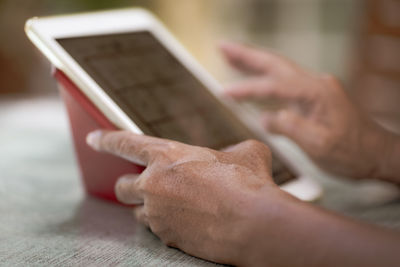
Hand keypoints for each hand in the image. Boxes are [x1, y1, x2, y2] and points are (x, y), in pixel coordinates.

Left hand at [86, 130, 289, 264]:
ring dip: (148, 208)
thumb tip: (236, 156)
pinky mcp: (165, 236)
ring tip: (171, 207)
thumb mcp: (246, 153)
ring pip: (138, 212)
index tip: (92, 139)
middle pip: (122, 186)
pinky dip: (166, 225)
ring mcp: (157, 213)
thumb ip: (232, 151)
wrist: (251, 223)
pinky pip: (157, 230)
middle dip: (127, 186)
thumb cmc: (247, 183)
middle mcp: (153, 184)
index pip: (125, 143)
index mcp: (168, 155)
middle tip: (142, 186)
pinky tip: (187, 223)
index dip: (106, 140)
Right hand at [220, 42, 397, 179]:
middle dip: (247, 55)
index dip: (248, 89)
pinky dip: (264, 79)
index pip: (274, 87)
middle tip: (222, 46)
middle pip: (275, 64)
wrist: (377, 155)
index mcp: (317, 93)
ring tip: (229, 55)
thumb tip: (264, 118)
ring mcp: (314, 89)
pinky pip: (283, 84)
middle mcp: (316, 84)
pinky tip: (252, 80)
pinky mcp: (313, 98)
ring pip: (278, 70)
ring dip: (253, 62)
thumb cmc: (352, 153)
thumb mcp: (319, 145)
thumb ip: (290, 127)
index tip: (224, 92)